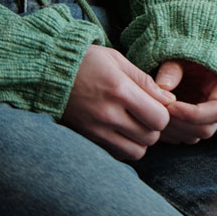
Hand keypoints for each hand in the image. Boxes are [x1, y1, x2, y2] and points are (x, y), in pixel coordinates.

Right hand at [63, 45, 174, 160]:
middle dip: (153, 127)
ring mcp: (95, 131)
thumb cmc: (86, 62)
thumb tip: (169, 100)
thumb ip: (145, 81)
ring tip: (132, 124)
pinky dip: (123, 147)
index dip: (164, 112)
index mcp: (119, 90)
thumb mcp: (117, 60)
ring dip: (139, 140)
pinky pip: (116, 155)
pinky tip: (118, 131)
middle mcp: (108, 114)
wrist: (46, 73)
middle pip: (150, 137)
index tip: (156, 103)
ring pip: (135, 152)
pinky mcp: (86, 140)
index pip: (159, 118)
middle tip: (145, 114)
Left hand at [155, 59, 216, 143]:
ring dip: (172, 131)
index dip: (196, 113)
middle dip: (180, 123)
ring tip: (153, 114)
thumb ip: (172, 69)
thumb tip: (162, 87)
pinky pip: (181, 139)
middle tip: (158, 110)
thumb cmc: (185, 59)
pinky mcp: (191, 128)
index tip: (171, 106)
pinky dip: (167, 134)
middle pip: (206, 129)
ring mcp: (205, 122)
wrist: (184, 65)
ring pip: (193, 137)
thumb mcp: (181, 57)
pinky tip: (153, 120)